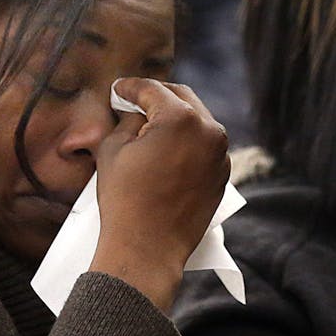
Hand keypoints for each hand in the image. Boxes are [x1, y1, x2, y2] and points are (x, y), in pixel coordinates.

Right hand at [91, 78, 229, 311]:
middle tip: (134, 101)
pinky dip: (188, 141)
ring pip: (197, 120)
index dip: (130, 87)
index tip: (118, 90)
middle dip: (156, 97)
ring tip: (150, 126)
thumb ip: (127, 121)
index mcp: (181, 119)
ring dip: (175, 117)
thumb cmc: (126, 200)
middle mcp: (209, 130)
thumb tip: (135, 112)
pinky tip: (168, 149)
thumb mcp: (113, 150)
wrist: (148, 248)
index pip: (152, 90)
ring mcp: (220, 153)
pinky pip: (205, 145)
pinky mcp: (222, 173)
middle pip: (181, 97)